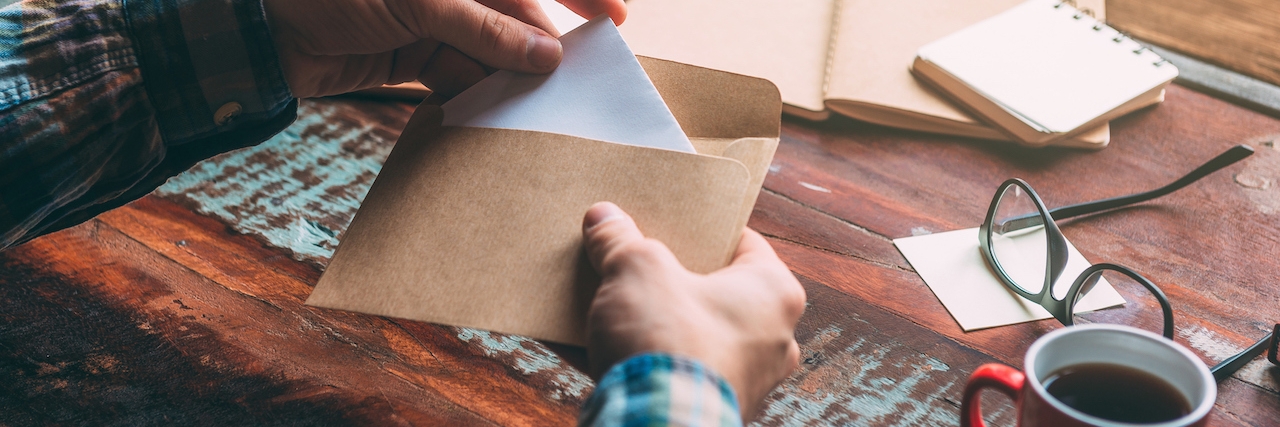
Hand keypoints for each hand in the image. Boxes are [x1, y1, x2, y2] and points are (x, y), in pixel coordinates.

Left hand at [263, 0, 626, 97]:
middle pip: (510, 16)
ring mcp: (426, 18)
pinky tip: (488, 116)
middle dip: (538, 50)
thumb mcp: (420, 2)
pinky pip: (453, 75)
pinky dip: (469, 95)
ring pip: (485, 51)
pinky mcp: (406, 53)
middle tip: (572, 88)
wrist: (257, 25)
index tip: (614, 16)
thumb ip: (485, 27)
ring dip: (505, 80)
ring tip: (532, 112)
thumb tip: (546, 54)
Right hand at [581, 202, 806, 417]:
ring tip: (606, 299)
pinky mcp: (710, 407)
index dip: (699, 227)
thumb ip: (619, 239)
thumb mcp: (635, 269)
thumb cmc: (668, 342)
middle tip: (634, 257)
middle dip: (669, 275)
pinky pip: (672, 370)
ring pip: (691, 333)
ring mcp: (743, 378)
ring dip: (651, 318)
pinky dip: (639, 357)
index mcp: (774, 293)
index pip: (741, 242)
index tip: (667, 220)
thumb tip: (603, 218)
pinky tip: (588, 342)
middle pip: (713, 290)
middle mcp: (771, 338)